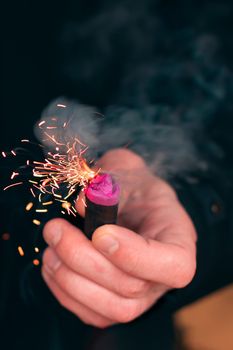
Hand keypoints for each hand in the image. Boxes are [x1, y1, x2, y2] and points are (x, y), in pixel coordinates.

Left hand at [42, 149, 196, 327]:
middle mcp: (163, 276)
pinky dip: (63, 291)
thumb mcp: (128, 174)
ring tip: (50, 246)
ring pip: (110, 309)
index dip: (133, 255)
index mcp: (178, 241)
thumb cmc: (132, 187)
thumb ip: (110, 184)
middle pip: (131, 287)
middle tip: (55, 230)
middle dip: (83, 259)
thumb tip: (81, 206)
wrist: (129, 202)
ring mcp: (141, 297)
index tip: (100, 232)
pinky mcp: (115, 305)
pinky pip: (91, 313)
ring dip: (69, 278)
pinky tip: (52, 264)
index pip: (173, 265)